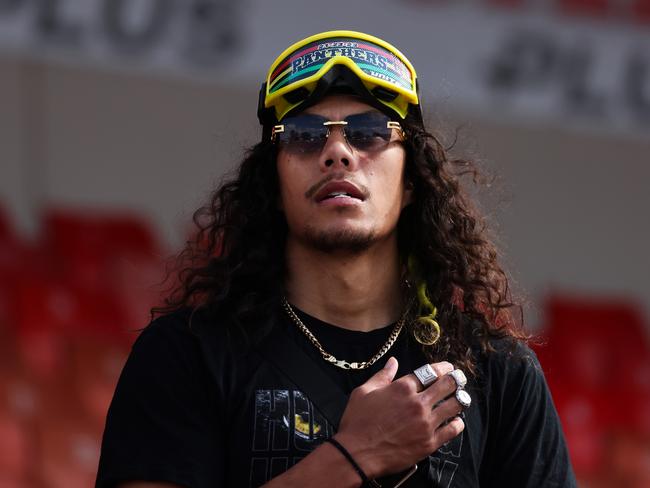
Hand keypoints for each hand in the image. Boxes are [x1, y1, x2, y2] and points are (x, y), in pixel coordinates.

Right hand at [334, 357, 465, 478]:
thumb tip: (393, 361)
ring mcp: (425, 423)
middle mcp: (417, 403)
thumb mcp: (364, 392)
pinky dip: (458, 423)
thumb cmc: (357, 422)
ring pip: (454, 406)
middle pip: (447, 385)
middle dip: (455, 379)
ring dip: (460, 399)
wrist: (356, 453)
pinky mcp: (429, 443)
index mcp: (402, 388)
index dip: (442, 367)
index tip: (448, 367)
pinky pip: (453, 430)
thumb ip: (382, 375)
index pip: (430, 372)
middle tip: (459, 378)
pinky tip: (457, 421)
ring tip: (460, 398)